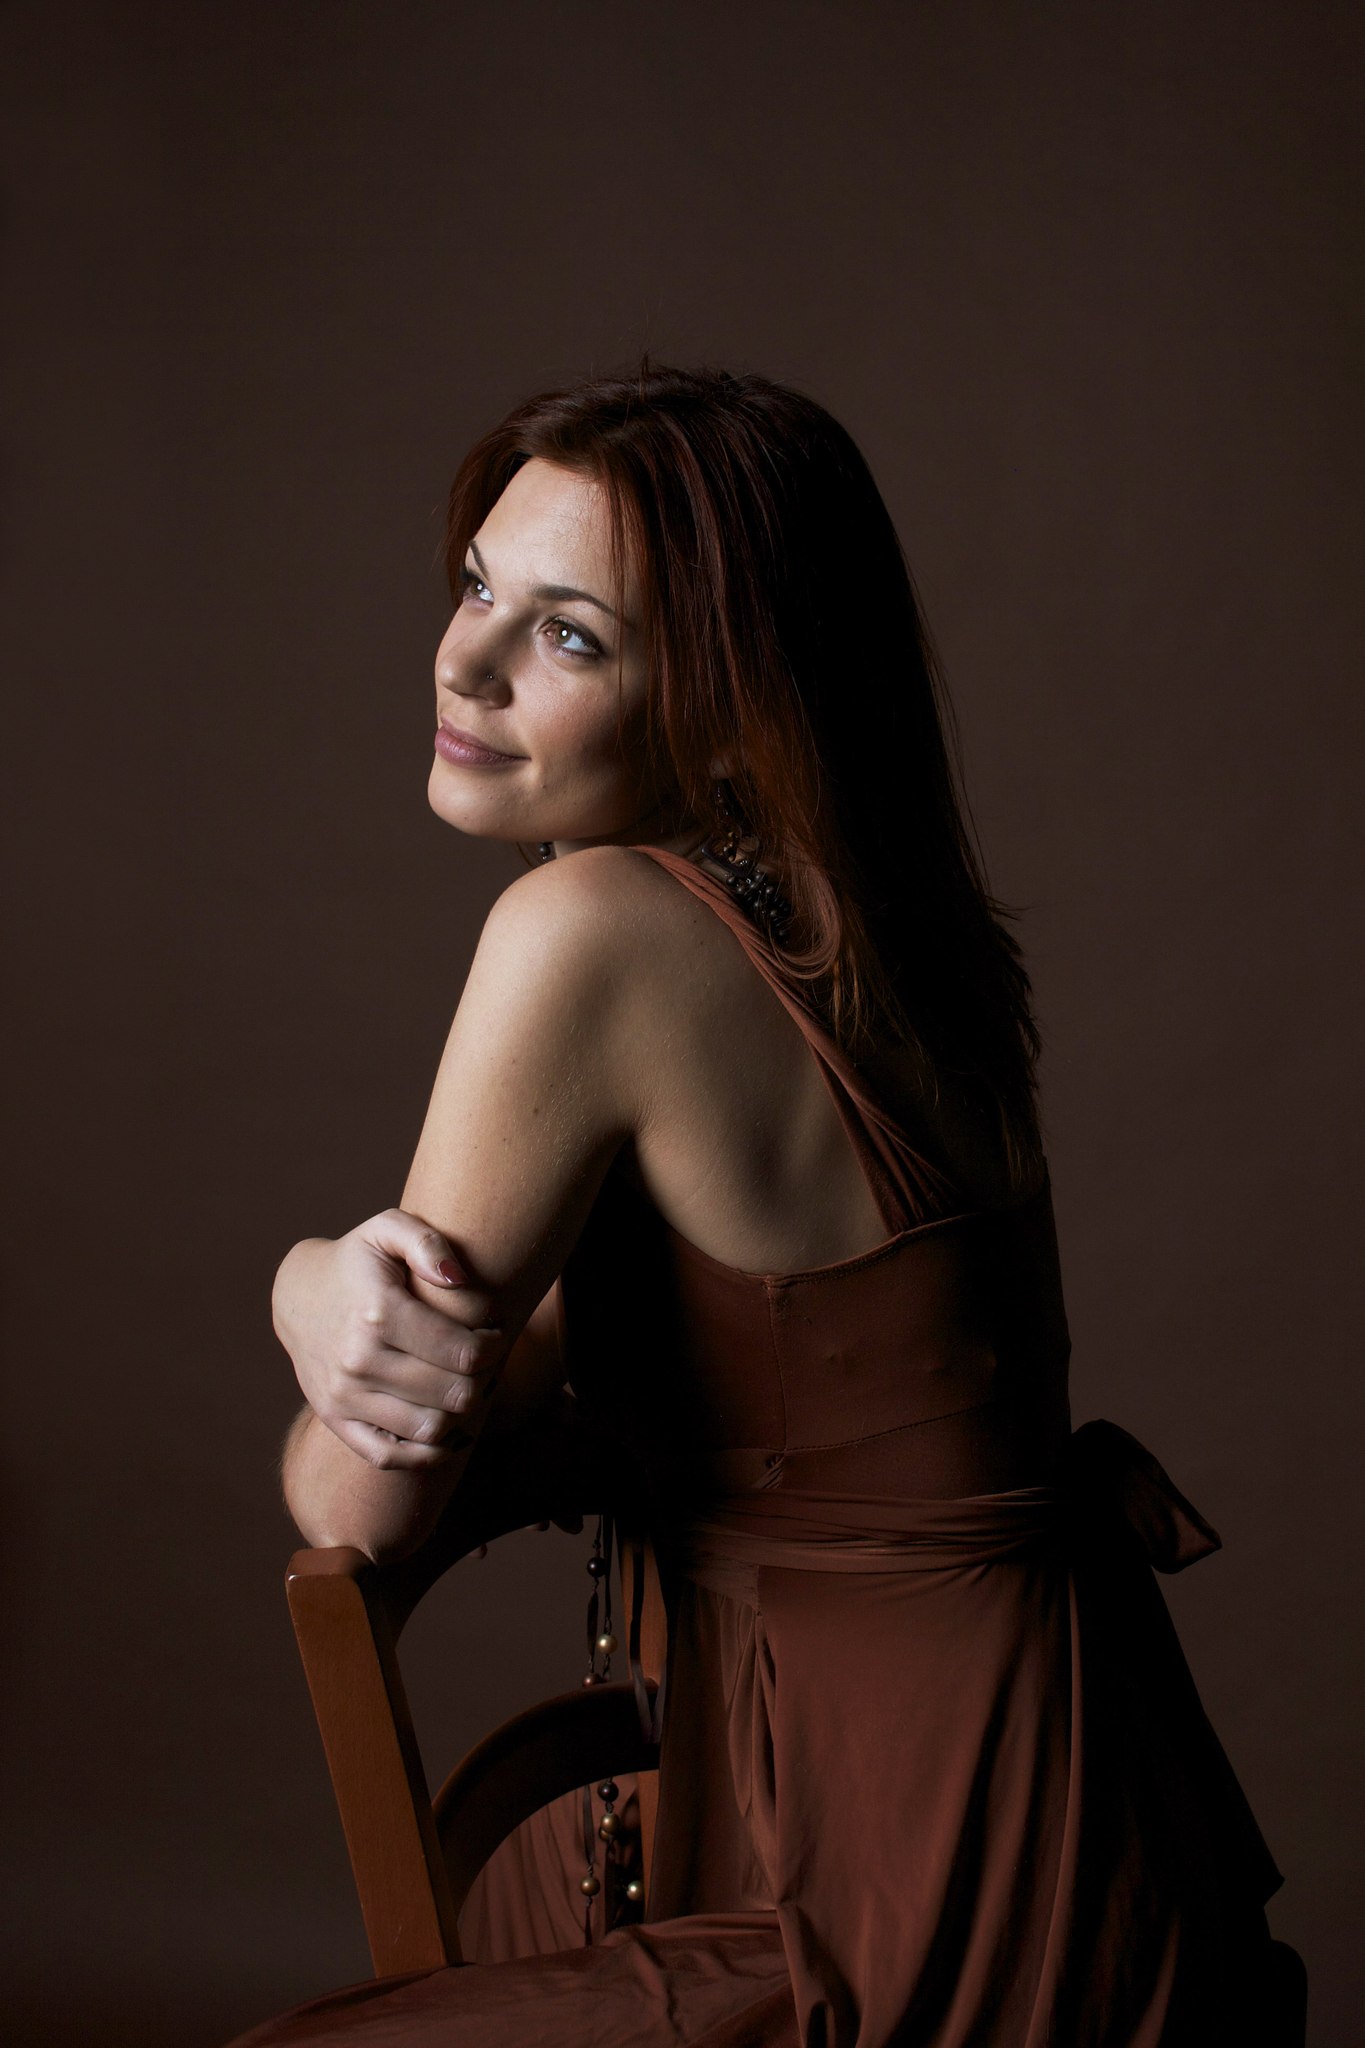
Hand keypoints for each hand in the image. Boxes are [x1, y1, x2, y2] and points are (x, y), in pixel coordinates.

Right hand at [272, 1211, 505, 1470]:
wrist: (298, 1296)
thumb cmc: (358, 1261)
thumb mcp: (387, 1230)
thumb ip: (427, 1241)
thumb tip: (457, 1279)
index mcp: (380, 1313)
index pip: (465, 1353)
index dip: (496, 1346)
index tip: (496, 1333)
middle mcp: (359, 1361)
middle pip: (455, 1394)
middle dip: (485, 1379)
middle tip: (487, 1362)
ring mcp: (344, 1396)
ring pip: (430, 1429)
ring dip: (462, 1414)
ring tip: (467, 1387)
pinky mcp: (335, 1421)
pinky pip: (390, 1457)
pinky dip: (426, 1452)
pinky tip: (446, 1426)